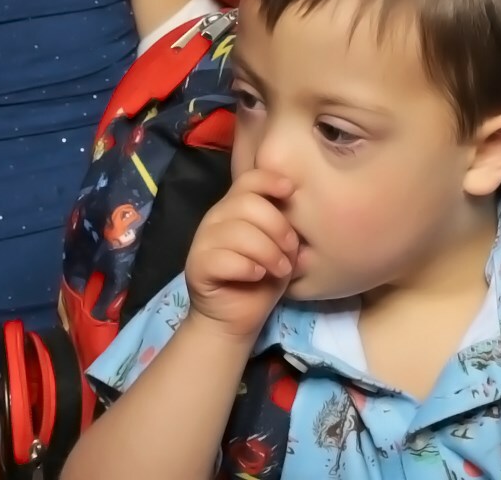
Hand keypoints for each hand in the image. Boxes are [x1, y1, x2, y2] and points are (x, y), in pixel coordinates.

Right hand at [184, 169, 298, 343]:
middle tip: (290, 252)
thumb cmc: (261, 280)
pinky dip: (248, 267)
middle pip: (248, 203)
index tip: (290, 191)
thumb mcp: (281, 252)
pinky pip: (224, 259)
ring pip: (239, 232)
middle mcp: (216, 218)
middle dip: (277, 227)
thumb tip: (304, 223)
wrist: (233, 320)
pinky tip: (257, 276)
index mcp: (235, 208)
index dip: (270, 180)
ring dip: (268, 252)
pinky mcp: (197, 265)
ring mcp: (203, 240)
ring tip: (280, 270)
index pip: (249, 180)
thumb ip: (286, 232)